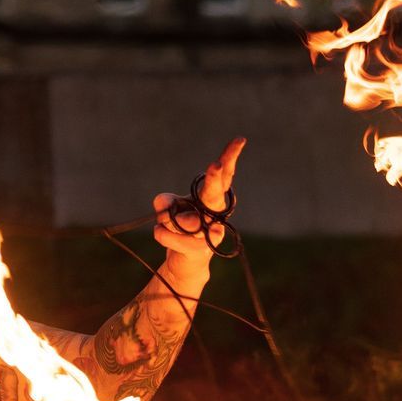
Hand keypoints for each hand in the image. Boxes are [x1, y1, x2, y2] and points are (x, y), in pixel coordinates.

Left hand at [153, 136, 245, 267]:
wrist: (186, 261)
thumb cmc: (181, 227)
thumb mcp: (169, 208)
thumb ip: (165, 202)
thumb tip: (164, 206)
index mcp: (213, 196)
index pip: (224, 174)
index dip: (230, 157)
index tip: (239, 140)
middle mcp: (217, 212)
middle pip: (216, 193)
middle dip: (214, 178)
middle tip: (215, 164)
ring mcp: (212, 232)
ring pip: (184, 219)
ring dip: (169, 221)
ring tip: (170, 225)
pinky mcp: (200, 250)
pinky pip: (169, 236)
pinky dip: (161, 234)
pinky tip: (164, 235)